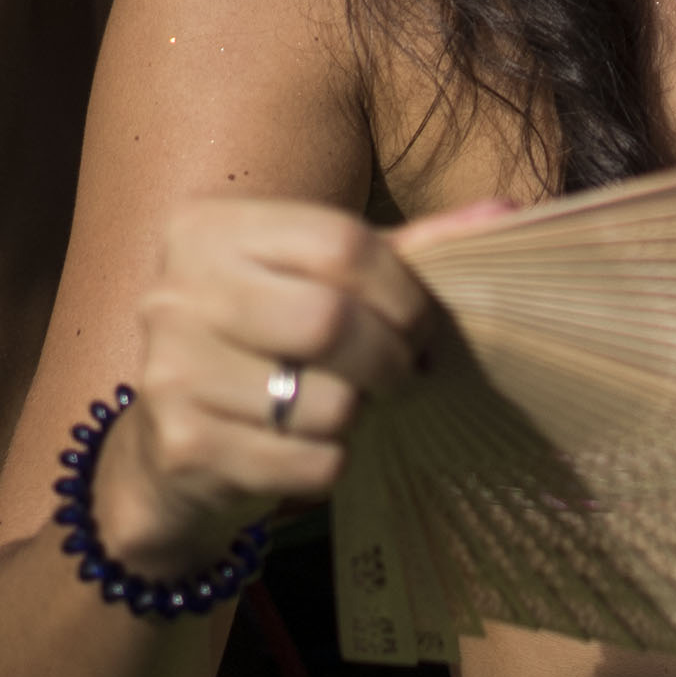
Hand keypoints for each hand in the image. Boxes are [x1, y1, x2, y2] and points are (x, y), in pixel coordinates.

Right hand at [93, 197, 489, 570]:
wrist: (166, 451)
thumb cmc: (266, 342)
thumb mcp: (321, 280)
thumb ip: (409, 247)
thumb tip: (509, 213)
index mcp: (209, 230)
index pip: (340, 243)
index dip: (403, 291)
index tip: (421, 323)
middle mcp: (174, 294)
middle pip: (330, 321)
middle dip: (390, 357)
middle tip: (405, 372)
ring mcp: (169, 374)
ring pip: (325, 403)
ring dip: (359, 414)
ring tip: (347, 405)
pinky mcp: (183, 448)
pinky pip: (308, 463)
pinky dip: (330, 463)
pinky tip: (306, 447)